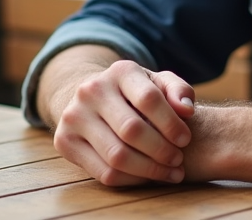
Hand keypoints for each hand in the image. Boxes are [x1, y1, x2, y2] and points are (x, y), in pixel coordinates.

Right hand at [50, 58, 196, 186]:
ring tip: (169, 172)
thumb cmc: (135, 93)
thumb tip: (187, 110)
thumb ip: (178, 90)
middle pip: (131, 130)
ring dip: (149, 169)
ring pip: (117, 156)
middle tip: (178, 160)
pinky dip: (131, 179)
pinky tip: (147, 177)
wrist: (92, 98)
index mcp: (120, 71)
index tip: (186, 139)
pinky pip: (103, 172)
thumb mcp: (158, 83)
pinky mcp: (64, 142)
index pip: (149, 98)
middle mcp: (91, 90)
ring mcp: (74, 116)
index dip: (171, 123)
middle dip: (161, 150)